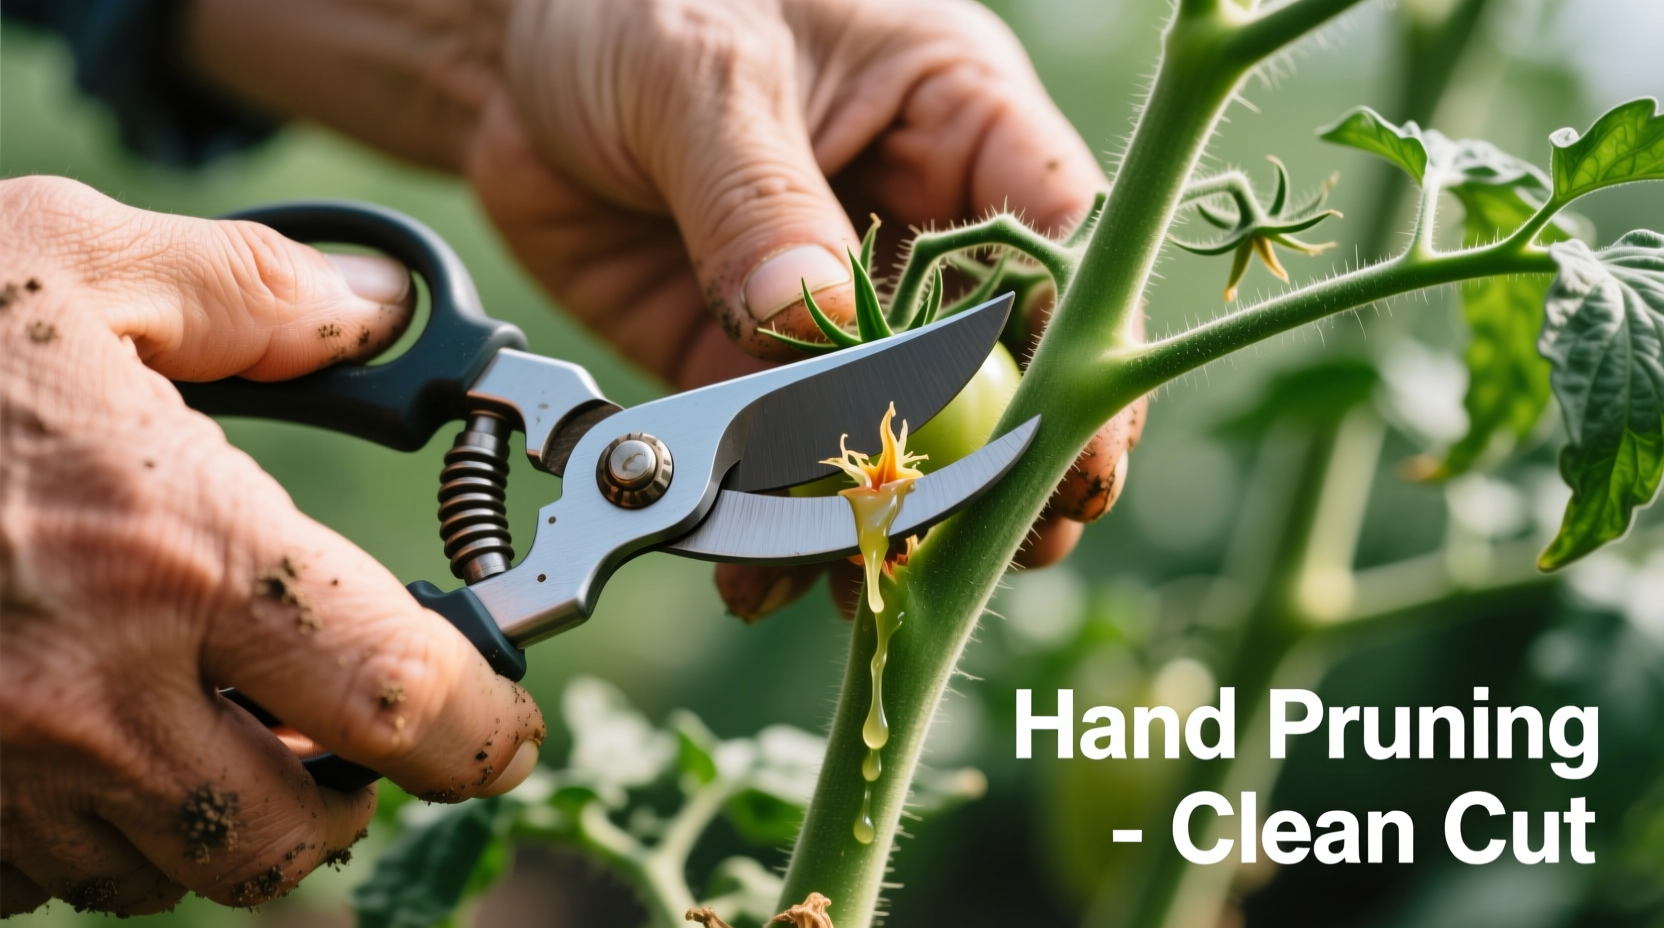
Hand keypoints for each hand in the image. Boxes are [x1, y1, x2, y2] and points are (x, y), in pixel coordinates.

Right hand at [0, 178, 544, 916]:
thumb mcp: (67, 259)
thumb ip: (251, 290)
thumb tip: (375, 311)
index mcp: (184, 555)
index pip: (410, 704)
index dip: (483, 726)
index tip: (496, 716)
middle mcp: (104, 696)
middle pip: (309, 835)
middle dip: (360, 790)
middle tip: (360, 724)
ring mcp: (6, 780)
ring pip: (185, 874)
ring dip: (235, 818)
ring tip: (229, 728)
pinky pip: (57, 880)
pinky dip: (104, 834)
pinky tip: (91, 744)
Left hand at [468, 0, 1145, 617]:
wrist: (502, 52)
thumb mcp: (704, 67)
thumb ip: (761, 196)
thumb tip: (820, 320)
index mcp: (955, 118)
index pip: (1057, 247)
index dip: (1081, 352)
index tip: (1076, 454)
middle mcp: (911, 221)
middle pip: (990, 364)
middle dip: (986, 466)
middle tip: (974, 551)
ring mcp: (831, 302)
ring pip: (885, 427)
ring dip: (879, 511)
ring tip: (866, 583)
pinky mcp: (744, 357)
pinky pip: (778, 449)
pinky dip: (772, 515)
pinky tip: (762, 570)